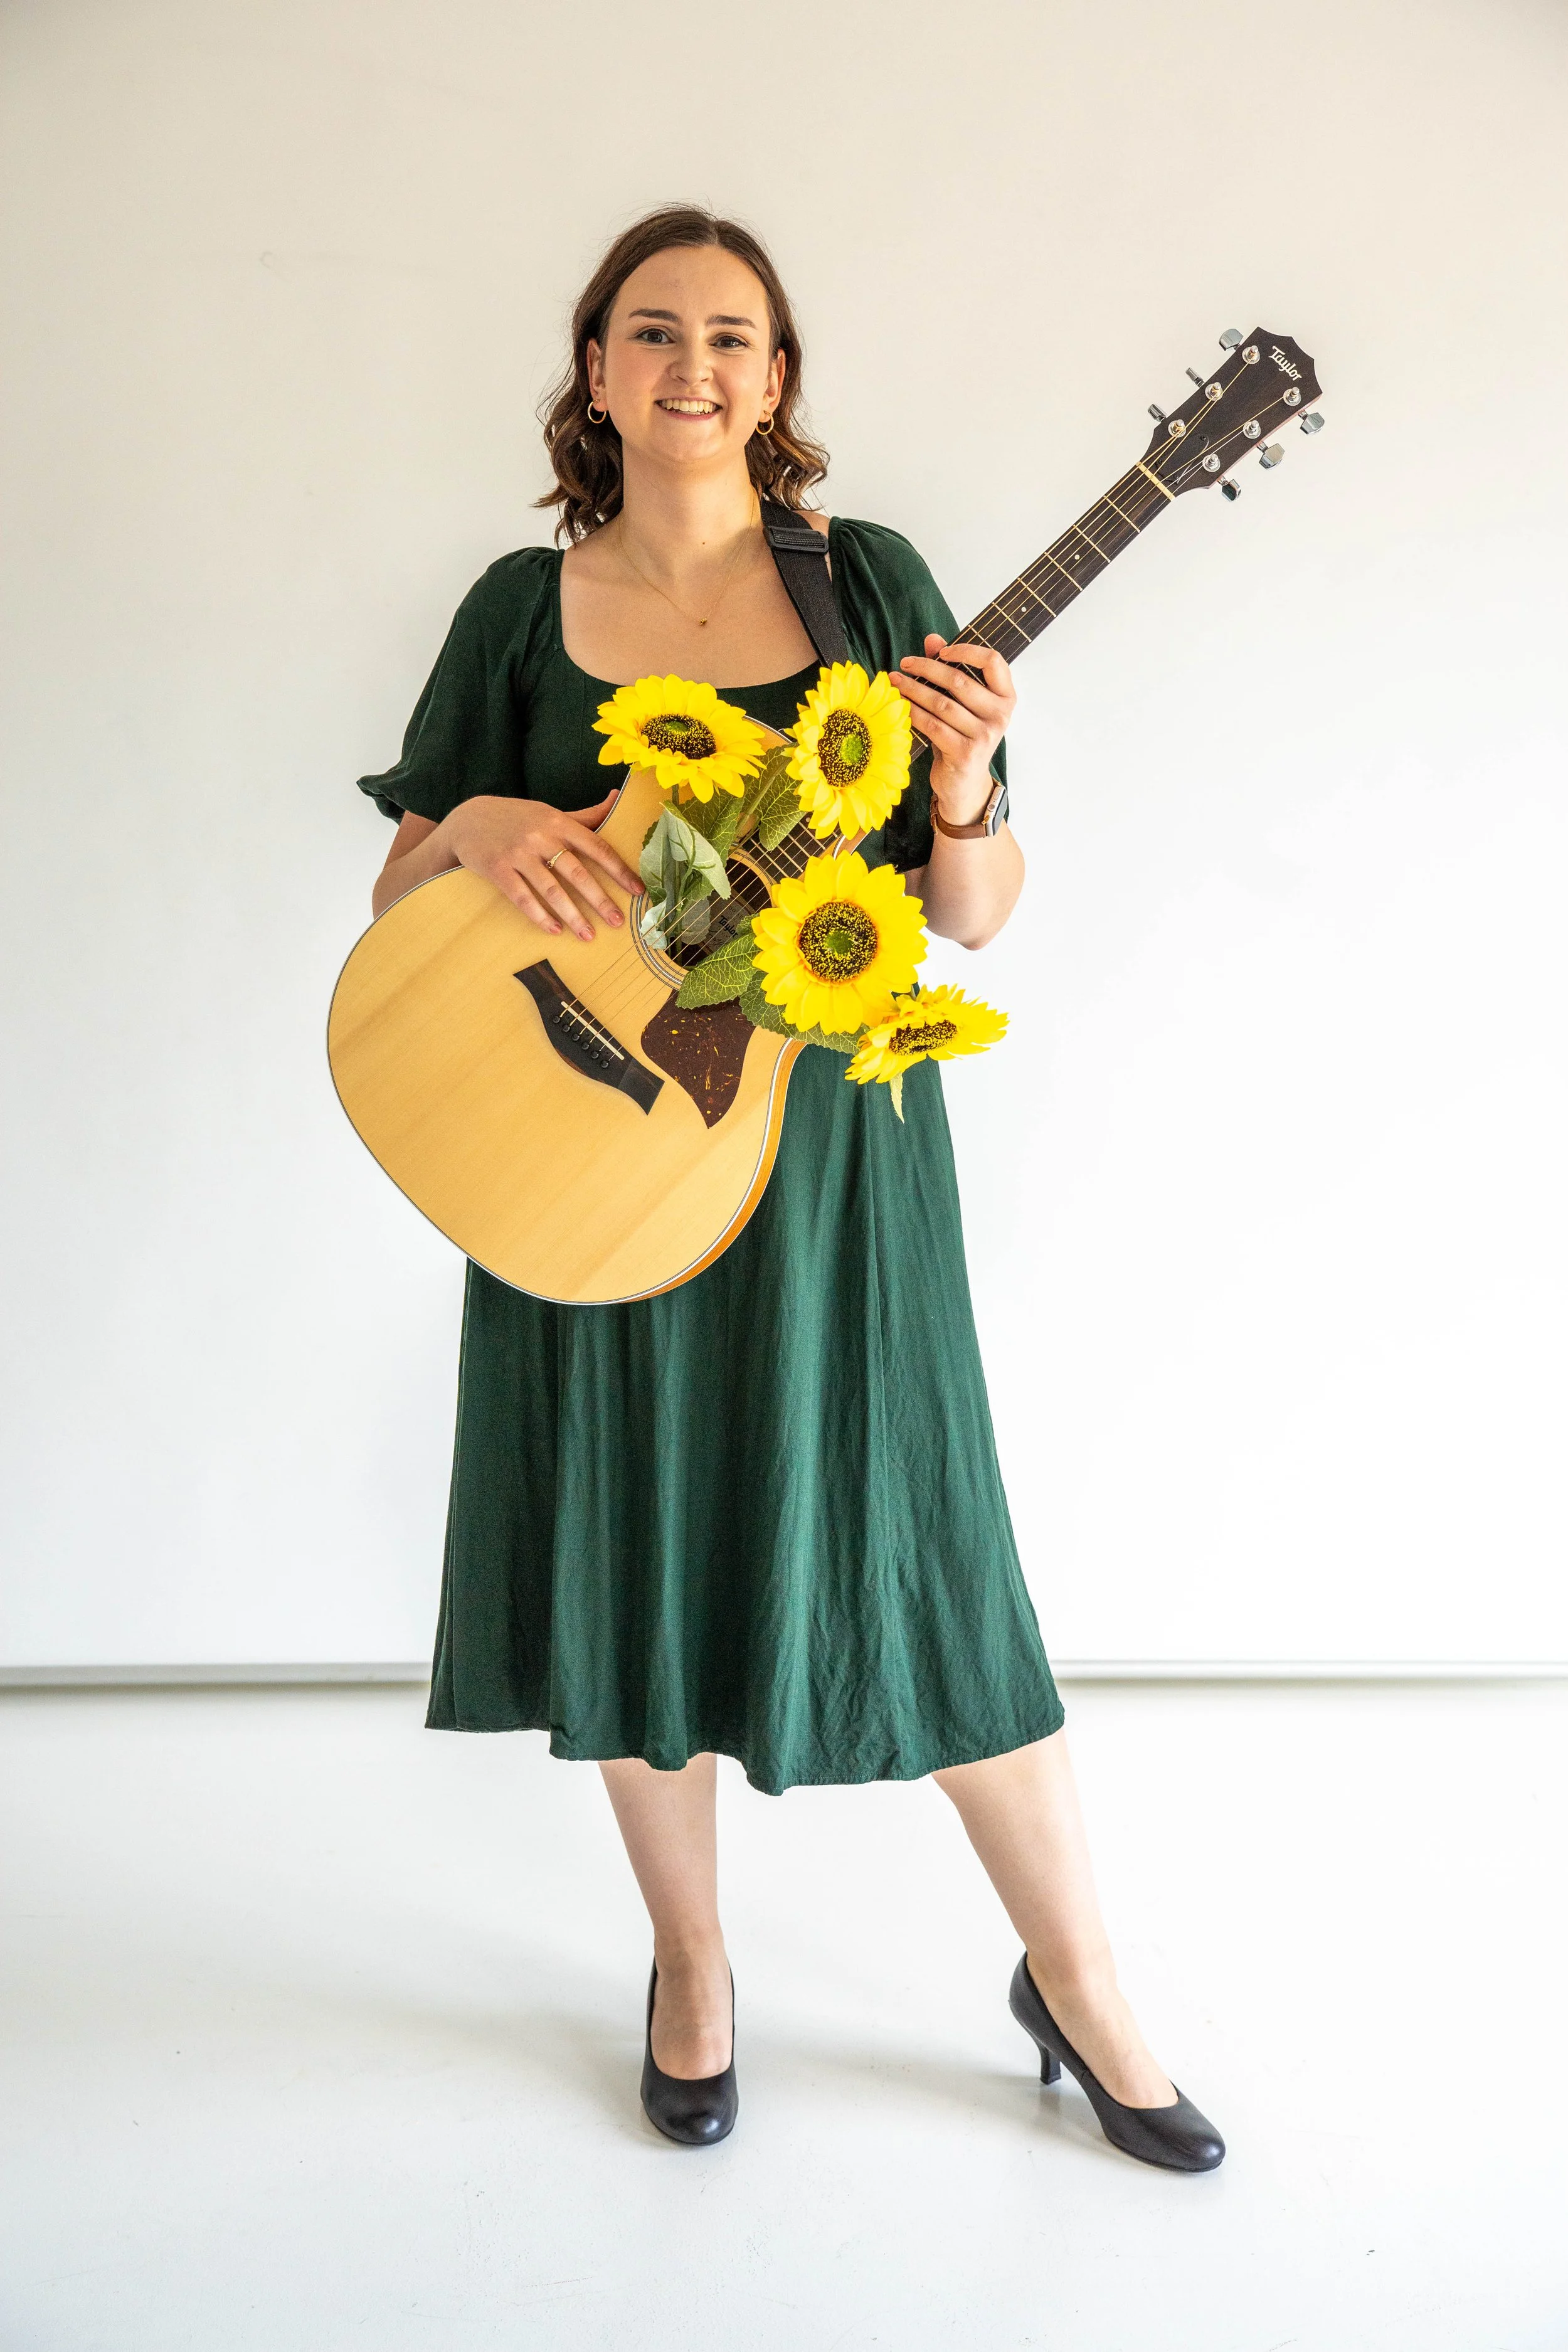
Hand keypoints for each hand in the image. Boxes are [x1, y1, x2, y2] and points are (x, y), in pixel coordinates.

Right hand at [444, 790, 640, 940]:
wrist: (468, 818)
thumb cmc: (518, 818)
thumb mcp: (550, 812)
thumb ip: (585, 814)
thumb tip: (617, 797)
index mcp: (559, 822)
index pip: (596, 846)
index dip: (619, 869)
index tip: (638, 890)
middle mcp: (541, 836)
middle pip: (577, 872)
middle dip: (599, 900)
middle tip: (617, 922)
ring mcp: (518, 853)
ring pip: (551, 888)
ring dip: (572, 915)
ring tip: (588, 936)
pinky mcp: (498, 869)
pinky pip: (522, 897)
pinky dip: (539, 915)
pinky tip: (553, 930)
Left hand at [888, 636, 1015, 827]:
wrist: (965, 784)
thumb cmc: (964, 737)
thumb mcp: (963, 704)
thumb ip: (951, 670)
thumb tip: (932, 639)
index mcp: (1006, 697)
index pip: (993, 661)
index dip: (966, 650)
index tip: (942, 651)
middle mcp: (1000, 715)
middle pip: (959, 681)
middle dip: (927, 668)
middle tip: (905, 663)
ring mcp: (984, 736)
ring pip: (942, 703)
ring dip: (914, 689)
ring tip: (895, 681)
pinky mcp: (965, 753)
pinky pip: (932, 725)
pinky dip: (913, 712)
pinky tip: (900, 705)